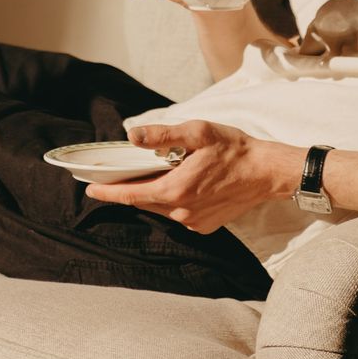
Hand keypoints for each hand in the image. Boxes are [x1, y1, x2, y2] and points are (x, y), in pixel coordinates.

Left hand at [85, 121, 301, 232]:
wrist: (267, 173)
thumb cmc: (234, 149)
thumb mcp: (197, 133)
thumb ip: (162, 135)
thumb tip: (132, 136)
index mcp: (176, 190)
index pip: (132, 195)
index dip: (108, 193)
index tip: (90, 191)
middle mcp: (182, 213)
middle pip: (145, 202)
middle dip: (128, 191)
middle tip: (112, 178)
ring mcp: (194, 222)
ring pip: (160, 209)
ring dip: (150, 195)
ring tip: (144, 177)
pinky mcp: (205, 226)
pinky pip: (177, 215)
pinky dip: (170, 201)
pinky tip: (175, 185)